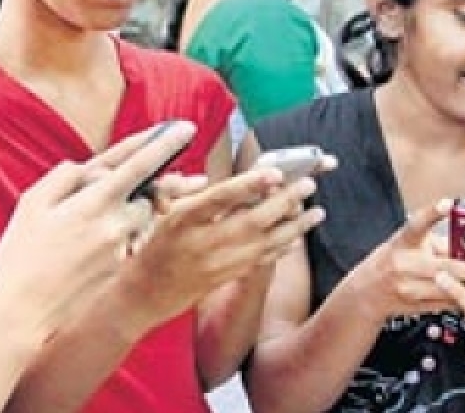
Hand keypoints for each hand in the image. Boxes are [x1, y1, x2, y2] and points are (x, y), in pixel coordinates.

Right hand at [0, 121, 196, 344]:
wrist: (23, 312)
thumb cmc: (21, 256)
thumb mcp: (32, 204)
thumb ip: (64, 177)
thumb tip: (88, 167)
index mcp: (94, 201)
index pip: (139, 163)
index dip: (165, 143)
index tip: (187, 128)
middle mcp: (115, 224)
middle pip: (149, 194)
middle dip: (156, 186)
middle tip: (182, 180)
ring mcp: (121, 249)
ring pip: (142, 219)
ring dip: (137, 212)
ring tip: (116, 220)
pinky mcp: (120, 269)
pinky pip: (131, 242)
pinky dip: (125, 236)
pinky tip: (100, 243)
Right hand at [115, 164, 326, 328]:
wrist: (146, 292)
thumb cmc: (156, 244)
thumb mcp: (167, 212)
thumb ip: (198, 194)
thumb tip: (240, 182)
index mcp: (183, 219)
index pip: (220, 198)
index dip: (249, 185)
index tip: (275, 173)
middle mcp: (203, 242)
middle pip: (252, 221)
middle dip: (284, 203)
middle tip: (308, 185)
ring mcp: (219, 264)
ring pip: (265, 243)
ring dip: (294, 227)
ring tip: (317, 211)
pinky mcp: (229, 277)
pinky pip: (263, 260)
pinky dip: (283, 246)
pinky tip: (298, 235)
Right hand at [348, 199, 457, 318]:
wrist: (368, 293)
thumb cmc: (392, 261)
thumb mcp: (407, 243)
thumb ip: (437, 240)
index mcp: (402, 243)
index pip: (416, 224)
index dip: (432, 212)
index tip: (449, 203)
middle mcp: (404, 265)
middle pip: (445, 266)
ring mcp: (411, 289)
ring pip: (451, 290)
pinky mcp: (418, 307)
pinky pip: (450, 305)